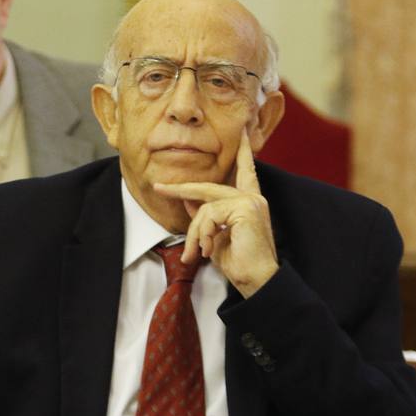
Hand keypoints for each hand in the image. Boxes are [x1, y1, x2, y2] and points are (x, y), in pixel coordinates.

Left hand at [152, 129, 278, 297]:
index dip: (244, 153)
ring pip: (204, 207)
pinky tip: (208, 251)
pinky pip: (209, 215)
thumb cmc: (239, 262)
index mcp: (248, 203)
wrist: (257, 281)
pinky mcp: (246, 208)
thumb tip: (187, 198)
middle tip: (159, 187)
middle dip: (181, 188)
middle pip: (208, 188)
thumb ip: (204, 215)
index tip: (244, 134)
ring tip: (195, 253)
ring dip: (194, 233)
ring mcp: (250, 201)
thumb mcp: (215, 236)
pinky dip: (202, 234)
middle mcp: (252, 198)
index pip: (245, 172)